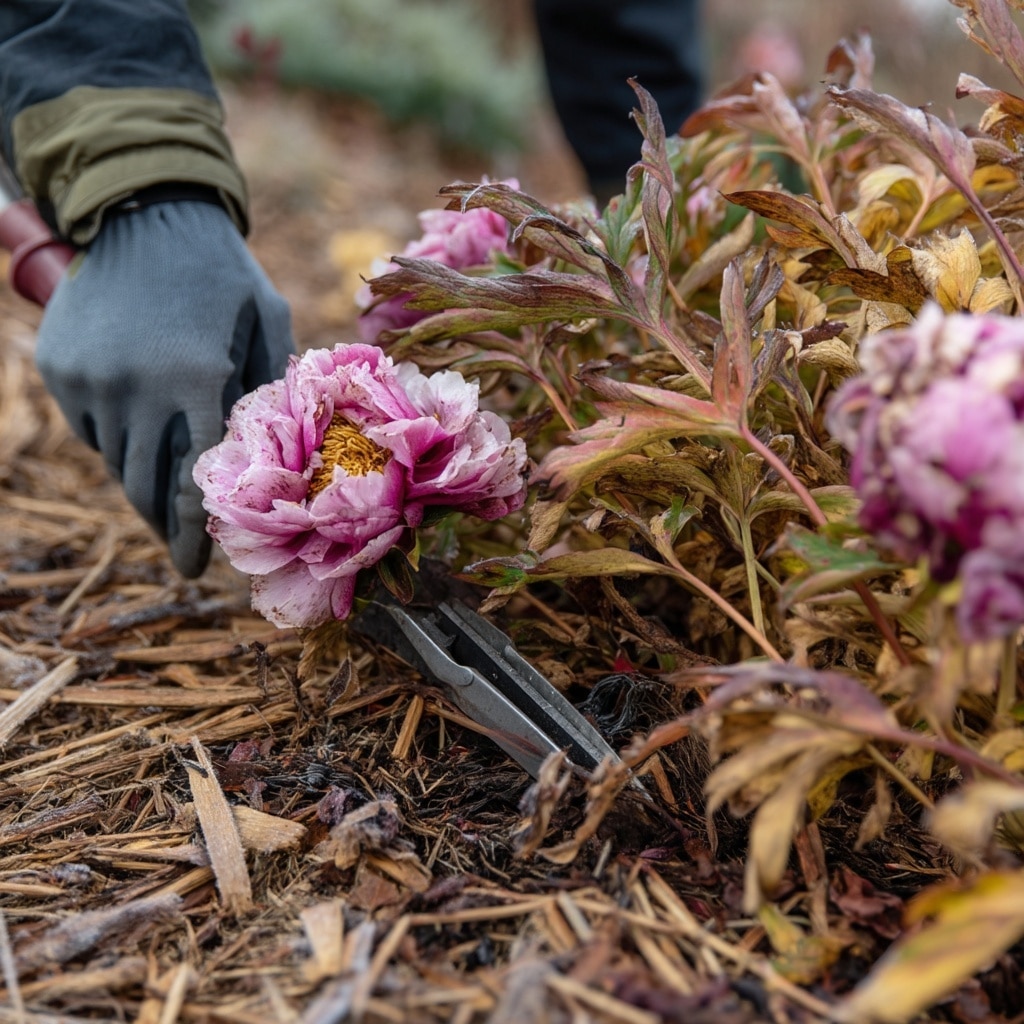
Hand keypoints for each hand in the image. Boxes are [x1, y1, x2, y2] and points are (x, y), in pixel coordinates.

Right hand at [35, 199, 294, 576]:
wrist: (145, 211)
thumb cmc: (222, 270)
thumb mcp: (267, 321)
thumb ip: (270, 388)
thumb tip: (278, 453)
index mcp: (195, 379)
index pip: (192, 482)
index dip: (194, 533)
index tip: (198, 568)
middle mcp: (135, 387)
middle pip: (145, 486)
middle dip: (165, 527)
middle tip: (181, 555)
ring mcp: (89, 379)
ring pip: (114, 462)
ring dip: (140, 486)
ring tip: (161, 503)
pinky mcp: (60, 367)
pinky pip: (90, 427)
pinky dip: (114, 439)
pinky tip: (139, 433)